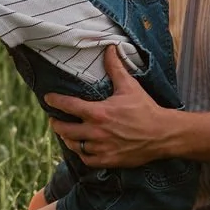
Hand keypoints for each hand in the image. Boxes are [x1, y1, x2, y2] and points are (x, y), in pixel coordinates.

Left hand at [47, 46, 173, 167]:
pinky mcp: (108, 160)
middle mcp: (96, 131)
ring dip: (67, 139)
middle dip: (56, 123)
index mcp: (98, 112)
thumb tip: (110, 48)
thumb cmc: (145, 109)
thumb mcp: (129, 86)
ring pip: (74, 145)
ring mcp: (101, 148)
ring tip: (66, 133)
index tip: (48, 98)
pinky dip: (81, 153)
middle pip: (65, 130)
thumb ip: (115, 67)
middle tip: (54, 119)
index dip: (55, 101)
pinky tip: (81, 147)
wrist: (162, 134)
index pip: (68, 106)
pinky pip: (86, 160)